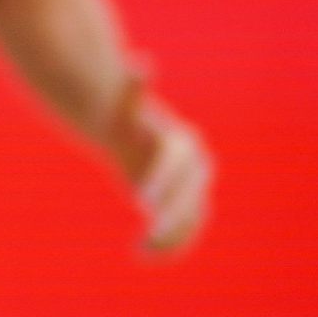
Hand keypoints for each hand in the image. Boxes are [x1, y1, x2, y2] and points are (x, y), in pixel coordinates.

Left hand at [106, 86, 211, 254]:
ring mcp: (192, 190)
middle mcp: (194, 169)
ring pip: (192, 217)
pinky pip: (185, 230)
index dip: (163, 180)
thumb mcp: (123, 106)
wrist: (132, 137)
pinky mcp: (183, 207)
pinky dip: (170, 245)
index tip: (139, 200)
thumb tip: (140, 62)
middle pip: (191, 194)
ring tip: (144, 249)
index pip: (178, 164)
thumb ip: (131, 90)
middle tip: (150, 229)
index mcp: (182, 143)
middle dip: (174, 213)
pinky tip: (142, 254)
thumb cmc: (124, 120)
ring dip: (173, 236)